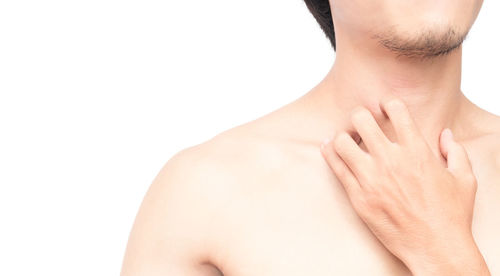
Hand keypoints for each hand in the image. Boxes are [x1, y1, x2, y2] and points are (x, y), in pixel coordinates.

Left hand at [320, 98, 489, 274]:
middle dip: (360, 115)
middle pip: (361, 119)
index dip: (388, 103)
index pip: (395, 108)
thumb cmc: (452, 214)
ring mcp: (371, 178)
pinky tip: (330, 148)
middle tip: (362, 123)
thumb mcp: (464, 179)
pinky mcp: (357, 196)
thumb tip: (446, 134)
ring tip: (347, 139)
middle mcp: (391, 160)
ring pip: (341, 141)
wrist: (435, 247)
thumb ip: (455, 151)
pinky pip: (335, 167)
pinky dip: (329, 153)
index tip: (385, 107)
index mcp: (417, 150)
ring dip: (343, 136)